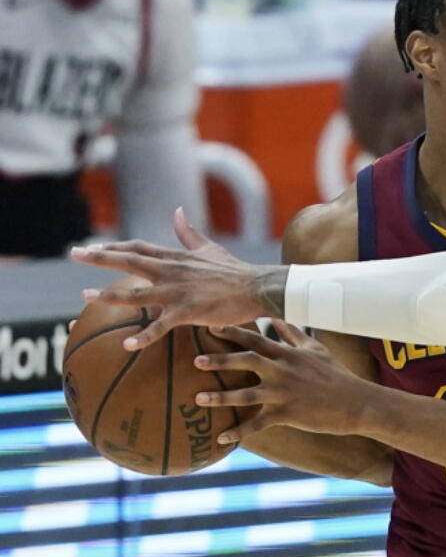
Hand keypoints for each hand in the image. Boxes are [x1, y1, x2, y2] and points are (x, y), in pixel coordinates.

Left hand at [71, 208, 286, 349]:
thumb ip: (189, 233)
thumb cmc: (236, 271)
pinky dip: (143, 336)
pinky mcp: (188, 311)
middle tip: (75, 253)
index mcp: (176, 258)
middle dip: (100, 257)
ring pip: (136, 293)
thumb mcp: (209, 249)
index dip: (114, 247)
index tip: (92, 248)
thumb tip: (177, 211)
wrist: (258, 287)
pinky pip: (160, 326)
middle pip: (129, 261)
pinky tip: (127, 345)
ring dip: (108, 295)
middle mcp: (172, 271)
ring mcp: (178, 291)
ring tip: (84, 296)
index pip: (138, 248)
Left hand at [194, 320, 377, 444]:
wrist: (357, 402)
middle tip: (195, 360)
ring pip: (247, 394)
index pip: (256, 339)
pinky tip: (222, 438)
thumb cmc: (336, 375)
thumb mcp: (316, 351)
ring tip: (198, 398)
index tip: (210, 327)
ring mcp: (285, 393)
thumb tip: (278, 320)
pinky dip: (239, 431)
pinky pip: (258, 424)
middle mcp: (283, 371)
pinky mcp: (288, 414)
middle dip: (220, 360)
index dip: (233, 332)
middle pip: (247, 361)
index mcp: (288, 354)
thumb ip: (294, 336)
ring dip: (221, 397)